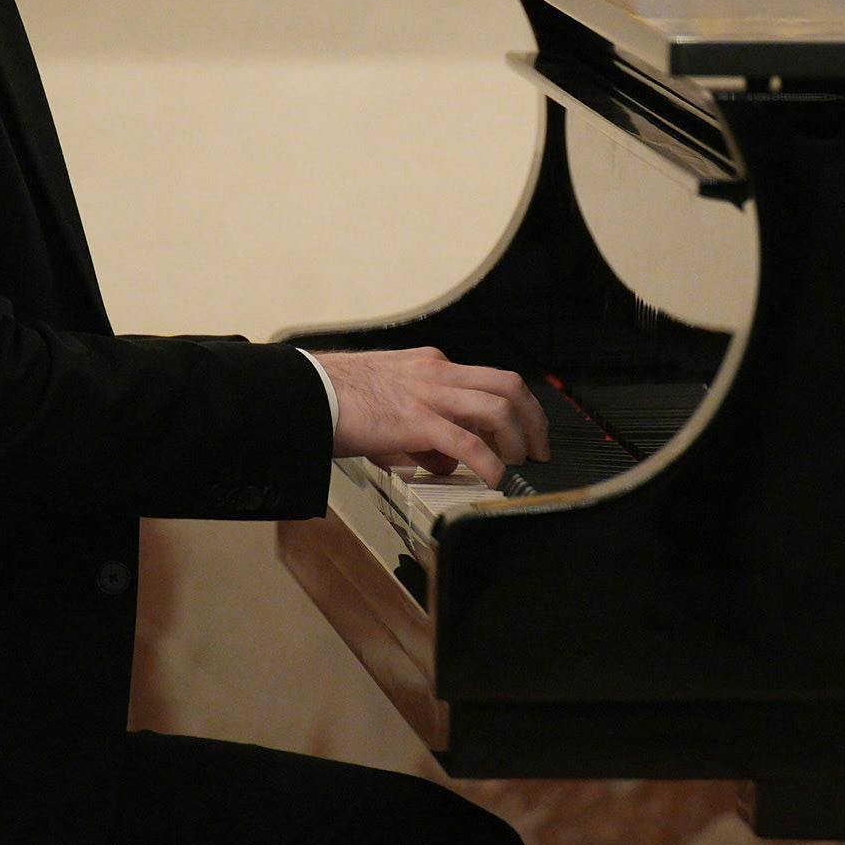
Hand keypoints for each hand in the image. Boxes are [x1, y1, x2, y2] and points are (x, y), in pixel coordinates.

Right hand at [320, 347, 548, 487]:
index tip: (523, 436)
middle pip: (508, 385)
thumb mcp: (390, 408)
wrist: (304, 394)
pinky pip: (467, 441)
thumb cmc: (337, 401)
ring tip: (518, 466)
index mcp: (431, 365)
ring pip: (497, 407)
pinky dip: (489, 463)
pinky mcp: (415, 420)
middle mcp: (437, 372)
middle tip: (539, 451)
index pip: (489, 379)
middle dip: (534, 420)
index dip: (515, 409)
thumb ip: (422, 433)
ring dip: (517, 440)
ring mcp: (428, 393)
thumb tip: (447, 461)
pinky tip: (495, 479)